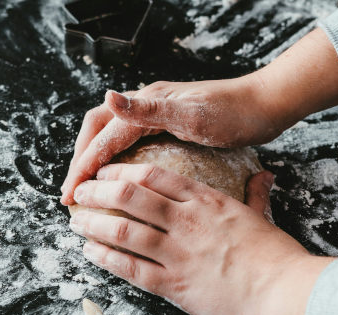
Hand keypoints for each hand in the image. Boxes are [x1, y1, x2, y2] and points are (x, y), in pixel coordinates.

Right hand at [60, 28, 337, 205]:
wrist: (267, 107)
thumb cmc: (235, 112)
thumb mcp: (193, 114)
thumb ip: (149, 108)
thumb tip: (108, 97)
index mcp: (148, 102)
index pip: (103, 135)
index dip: (84, 165)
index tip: (71, 195)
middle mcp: (147, 105)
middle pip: (98, 132)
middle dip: (81, 163)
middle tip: (70, 196)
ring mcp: (158, 115)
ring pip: (112, 137)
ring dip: (95, 161)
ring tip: (85, 190)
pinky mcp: (169, 126)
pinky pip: (131, 144)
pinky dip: (117, 162)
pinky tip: (120, 184)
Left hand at [68, 164, 334, 314]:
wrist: (284, 293)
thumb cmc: (277, 257)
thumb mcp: (263, 216)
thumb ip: (255, 194)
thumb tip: (263, 176)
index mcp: (206, 201)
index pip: (154, 175)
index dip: (122, 171)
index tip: (105, 172)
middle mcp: (186, 221)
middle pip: (128, 196)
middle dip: (97, 191)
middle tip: (80, 193)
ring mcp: (177, 253)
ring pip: (121, 229)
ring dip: (92, 223)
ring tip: (75, 221)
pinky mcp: (173, 285)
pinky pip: (128, 267)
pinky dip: (104, 257)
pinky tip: (89, 251)